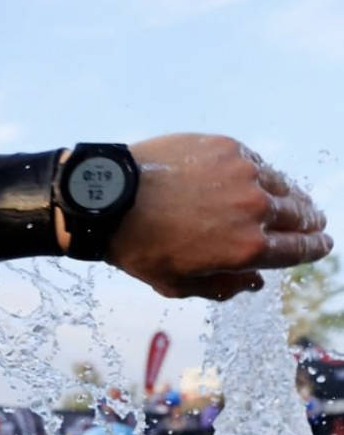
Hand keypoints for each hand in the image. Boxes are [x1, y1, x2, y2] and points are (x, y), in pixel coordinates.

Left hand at [103, 134, 330, 299]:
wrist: (111, 200)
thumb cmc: (139, 248)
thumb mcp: (177, 284)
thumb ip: (222, 286)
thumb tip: (255, 283)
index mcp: (247, 249)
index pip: (297, 250)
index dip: (313, 249)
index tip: (323, 246)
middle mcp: (255, 210)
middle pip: (298, 216)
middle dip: (310, 223)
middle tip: (316, 224)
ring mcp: (245, 174)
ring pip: (283, 187)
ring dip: (294, 197)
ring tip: (298, 202)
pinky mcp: (229, 149)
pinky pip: (258, 164)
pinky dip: (264, 176)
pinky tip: (264, 180)